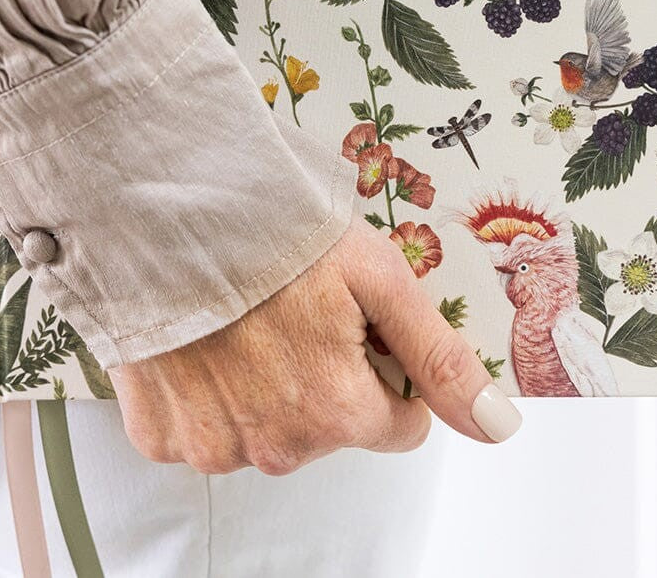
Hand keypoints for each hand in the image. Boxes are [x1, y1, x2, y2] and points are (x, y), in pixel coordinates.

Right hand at [109, 214, 522, 474]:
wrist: (160, 211)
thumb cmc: (269, 232)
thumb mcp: (377, 277)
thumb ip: (438, 357)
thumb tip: (497, 425)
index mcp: (337, 411)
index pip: (400, 424)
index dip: (386, 366)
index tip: (356, 321)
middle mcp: (276, 445)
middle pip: (332, 427)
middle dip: (327, 375)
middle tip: (300, 309)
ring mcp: (213, 445)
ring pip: (269, 431)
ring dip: (267, 387)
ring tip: (250, 316)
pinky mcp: (161, 434)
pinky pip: (204, 430)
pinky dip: (209, 393)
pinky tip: (208, 338)